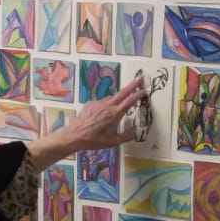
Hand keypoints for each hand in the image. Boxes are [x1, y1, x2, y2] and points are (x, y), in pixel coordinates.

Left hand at [26, 81, 143, 166]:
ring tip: (116, 109)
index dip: (138, 95)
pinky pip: (101, 103)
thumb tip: (135, 130)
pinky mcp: (90, 103)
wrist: (75, 136)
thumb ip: (126, 136)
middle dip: (132, 85)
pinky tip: (101, 116)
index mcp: (115, 114)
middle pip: (123, 92)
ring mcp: (98, 103)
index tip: (144, 91)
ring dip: (117, 99)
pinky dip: (105, 106)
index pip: (130, 101)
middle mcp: (108, 105)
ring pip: (111, 98)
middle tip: (139, 78)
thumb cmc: (95, 140)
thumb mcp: (113, 142)